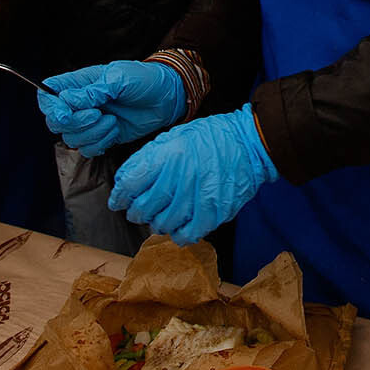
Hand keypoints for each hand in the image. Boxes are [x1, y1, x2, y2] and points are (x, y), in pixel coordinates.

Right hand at [36, 61, 185, 156]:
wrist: (166, 98)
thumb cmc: (143, 79)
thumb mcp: (119, 78)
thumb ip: (92, 90)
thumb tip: (67, 100)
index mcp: (79, 83)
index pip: (48, 96)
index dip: (51, 107)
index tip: (65, 114)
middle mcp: (80, 103)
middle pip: (55, 122)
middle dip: (75, 123)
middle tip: (97, 115)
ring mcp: (90, 122)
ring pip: (71, 138)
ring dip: (92, 133)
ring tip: (112, 121)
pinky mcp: (101, 137)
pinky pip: (87, 149)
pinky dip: (99, 144)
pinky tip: (114, 131)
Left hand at [109, 106, 277, 245]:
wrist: (250, 142)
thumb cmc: (212, 136)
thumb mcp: (176, 135)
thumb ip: (150, 157)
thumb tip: (125, 179)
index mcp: (169, 155)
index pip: (130, 183)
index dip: (119, 196)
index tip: (119, 201)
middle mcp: (181, 177)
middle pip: (143, 208)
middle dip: (136, 212)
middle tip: (139, 210)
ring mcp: (198, 197)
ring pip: (162, 224)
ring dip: (157, 223)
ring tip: (161, 216)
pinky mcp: (214, 212)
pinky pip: (187, 234)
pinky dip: (178, 234)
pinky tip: (179, 227)